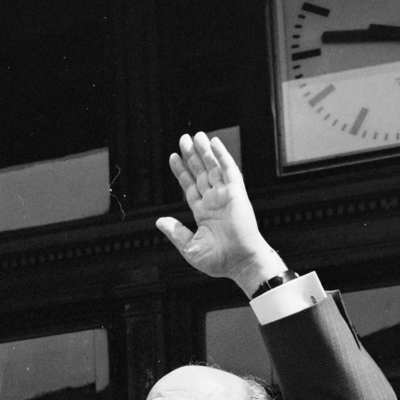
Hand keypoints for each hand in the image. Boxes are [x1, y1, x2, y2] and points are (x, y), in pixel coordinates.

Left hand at [155, 132, 286, 294]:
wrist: (240, 263)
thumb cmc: (218, 261)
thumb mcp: (189, 247)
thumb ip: (175, 232)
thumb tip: (159, 221)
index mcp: (203, 212)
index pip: (190, 186)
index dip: (182, 171)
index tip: (174, 157)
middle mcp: (214, 201)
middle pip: (200, 172)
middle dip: (192, 156)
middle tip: (184, 139)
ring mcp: (225, 196)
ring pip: (212, 168)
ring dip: (204, 152)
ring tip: (196, 136)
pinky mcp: (237, 193)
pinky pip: (229, 170)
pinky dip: (222, 156)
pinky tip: (214, 143)